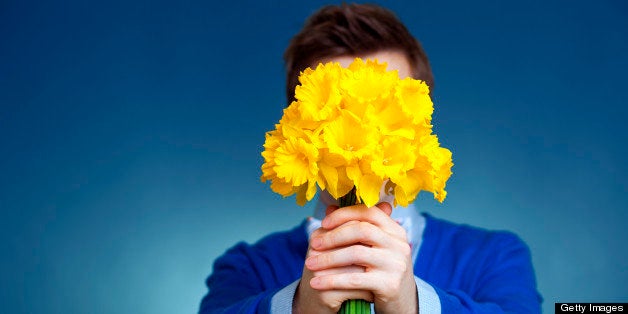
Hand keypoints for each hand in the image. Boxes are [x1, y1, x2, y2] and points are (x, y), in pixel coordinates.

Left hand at [298, 203, 417, 313]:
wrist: (401, 303)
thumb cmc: (382, 271)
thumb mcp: (373, 248)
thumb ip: (354, 228)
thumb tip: (329, 208)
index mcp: (395, 230)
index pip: (368, 212)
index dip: (344, 214)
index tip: (323, 222)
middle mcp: (399, 244)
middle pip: (361, 230)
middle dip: (333, 236)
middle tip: (313, 244)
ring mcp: (396, 264)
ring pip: (356, 254)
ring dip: (328, 258)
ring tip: (309, 264)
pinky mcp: (389, 285)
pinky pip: (354, 279)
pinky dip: (331, 280)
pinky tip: (316, 283)